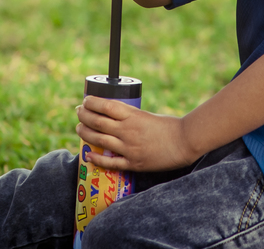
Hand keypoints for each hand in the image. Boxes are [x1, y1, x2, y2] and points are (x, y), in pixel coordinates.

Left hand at [76, 96, 197, 172]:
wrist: (185, 142)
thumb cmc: (169, 126)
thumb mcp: (147, 115)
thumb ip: (130, 118)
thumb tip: (112, 119)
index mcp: (133, 115)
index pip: (105, 105)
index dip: (91, 102)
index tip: (85, 100)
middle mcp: (128, 130)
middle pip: (97, 122)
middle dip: (83, 116)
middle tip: (79, 112)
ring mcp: (129, 147)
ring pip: (99, 140)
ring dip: (85, 133)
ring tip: (79, 129)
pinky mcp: (133, 162)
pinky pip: (110, 162)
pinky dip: (96, 159)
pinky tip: (88, 155)